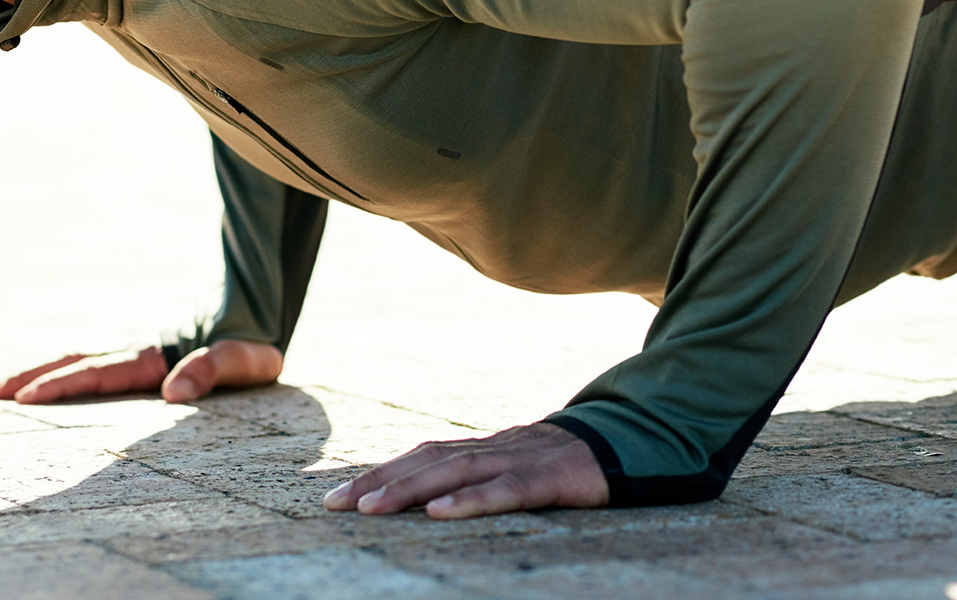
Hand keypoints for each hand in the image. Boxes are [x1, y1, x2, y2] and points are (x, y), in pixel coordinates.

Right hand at [0, 340, 283, 404]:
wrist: (259, 315)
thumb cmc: (254, 345)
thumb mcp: (246, 361)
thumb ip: (212, 368)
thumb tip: (172, 394)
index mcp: (153, 356)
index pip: (98, 373)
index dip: (62, 385)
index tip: (27, 397)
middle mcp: (135, 351)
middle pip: (75, 363)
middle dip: (33, 378)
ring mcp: (134, 352)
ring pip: (77, 360)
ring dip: (40, 373)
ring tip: (0, 388)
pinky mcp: (140, 359)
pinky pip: (92, 365)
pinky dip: (63, 373)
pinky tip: (46, 383)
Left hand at [324, 421, 607, 517]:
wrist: (622, 442)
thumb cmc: (557, 464)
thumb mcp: (509, 468)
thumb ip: (471, 477)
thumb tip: (422, 497)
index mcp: (478, 448)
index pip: (417, 456)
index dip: (375, 473)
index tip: (334, 496)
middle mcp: (489, 448)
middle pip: (424, 461)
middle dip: (377, 481)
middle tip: (336, 503)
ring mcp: (517, 459)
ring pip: (454, 471)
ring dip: (409, 490)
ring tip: (372, 509)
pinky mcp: (547, 478)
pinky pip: (505, 490)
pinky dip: (471, 500)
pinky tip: (441, 513)